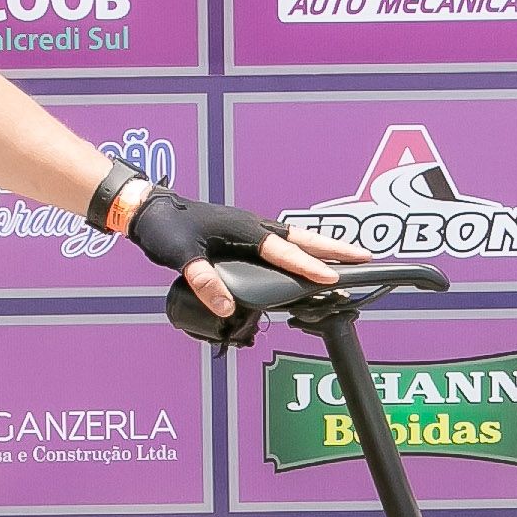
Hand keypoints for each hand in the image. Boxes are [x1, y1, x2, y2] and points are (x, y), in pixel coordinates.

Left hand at [121, 183, 365, 321]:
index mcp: (243, 229)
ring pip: (297, 238)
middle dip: (335, 248)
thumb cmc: (166, 230)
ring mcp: (250, 229)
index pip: (284, 251)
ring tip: (349, 258)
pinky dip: (303, 249)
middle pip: (303, 238)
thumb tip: (228, 306)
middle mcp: (253, 226)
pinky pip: (283, 242)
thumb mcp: (181, 257)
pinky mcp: (245, 234)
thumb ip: (205, 281)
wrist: (150, 211)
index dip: (309, 266)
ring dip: (324, 247)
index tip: (333, 277)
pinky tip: (307, 260)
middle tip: (366, 257)